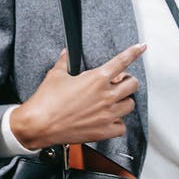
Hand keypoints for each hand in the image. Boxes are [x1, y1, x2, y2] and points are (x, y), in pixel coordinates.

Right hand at [9, 44, 146, 150]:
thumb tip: (66, 54)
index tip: (141, 48)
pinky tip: (110, 121)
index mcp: (96, 79)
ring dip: (124, 101)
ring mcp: (106, 114)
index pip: (122, 61)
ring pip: (130, 105)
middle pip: (132, 84)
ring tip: (114, 102)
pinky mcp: (102, 131)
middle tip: (118, 83)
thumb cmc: (46, 102)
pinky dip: (118, 124)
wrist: (38, 125)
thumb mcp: (55, 76)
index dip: (134, 52)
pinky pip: (121, 127)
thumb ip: (64, 62)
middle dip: (127, 81)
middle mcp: (105, 96)